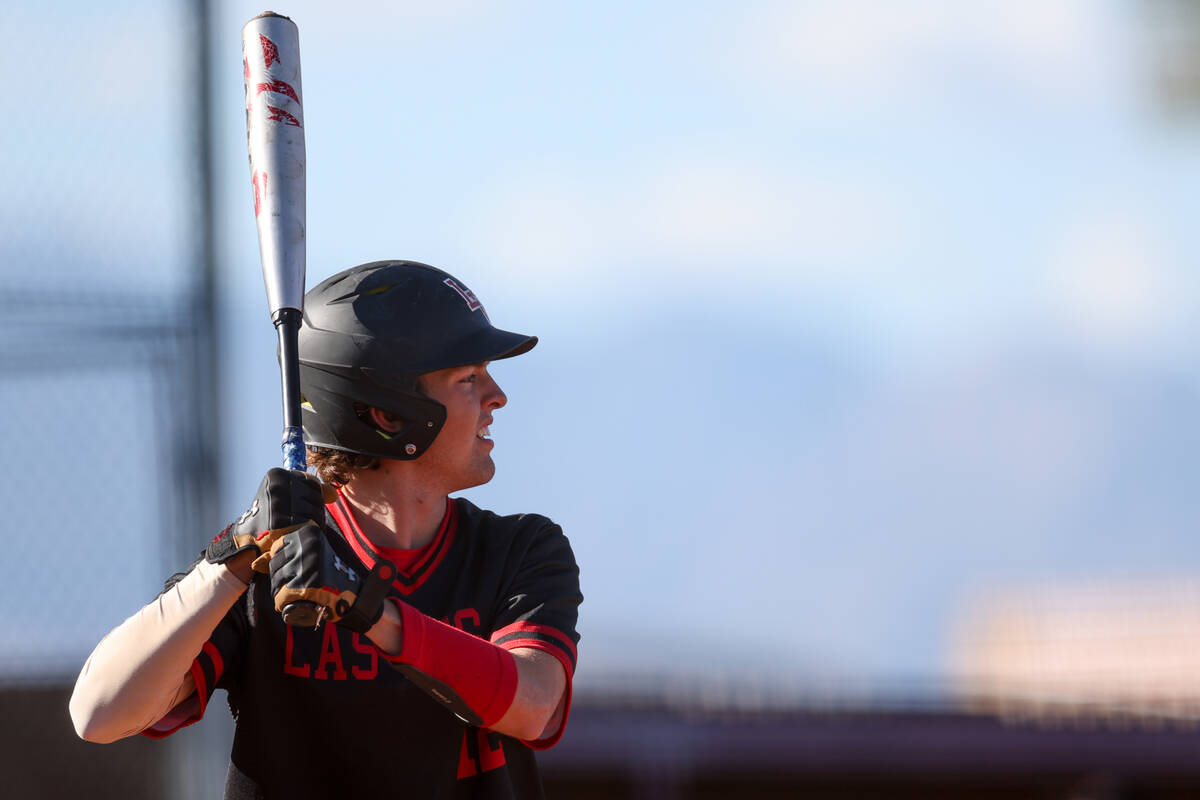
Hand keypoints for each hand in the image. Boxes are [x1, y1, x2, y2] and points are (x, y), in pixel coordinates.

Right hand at [205, 468, 332, 573]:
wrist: (246, 539)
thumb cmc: (270, 516)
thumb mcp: (286, 496)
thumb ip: (311, 490)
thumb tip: (333, 493)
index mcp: (276, 475)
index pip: (312, 482)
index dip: (311, 498)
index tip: (296, 506)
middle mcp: (278, 486)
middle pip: (316, 498)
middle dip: (313, 511)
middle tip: (296, 520)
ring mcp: (280, 504)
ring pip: (316, 512)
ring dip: (312, 523)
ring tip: (294, 527)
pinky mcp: (283, 523)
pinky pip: (311, 526)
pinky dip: (308, 533)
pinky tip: (295, 534)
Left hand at [268, 523, 395, 632]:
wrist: (354, 594)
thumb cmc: (330, 574)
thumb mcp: (309, 556)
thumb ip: (283, 555)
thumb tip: (254, 563)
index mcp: (307, 535)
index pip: (277, 549)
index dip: (283, 564)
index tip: (297, 570)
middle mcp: (305, 547)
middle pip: (275, 566)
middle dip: (281, 579)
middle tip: (299, 585)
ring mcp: (305, 566)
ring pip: (276, 582)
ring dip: (283, 592)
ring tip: (300, 593)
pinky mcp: (305, 586)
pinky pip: (282, 597)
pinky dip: (284, 604)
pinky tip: (296, 602)